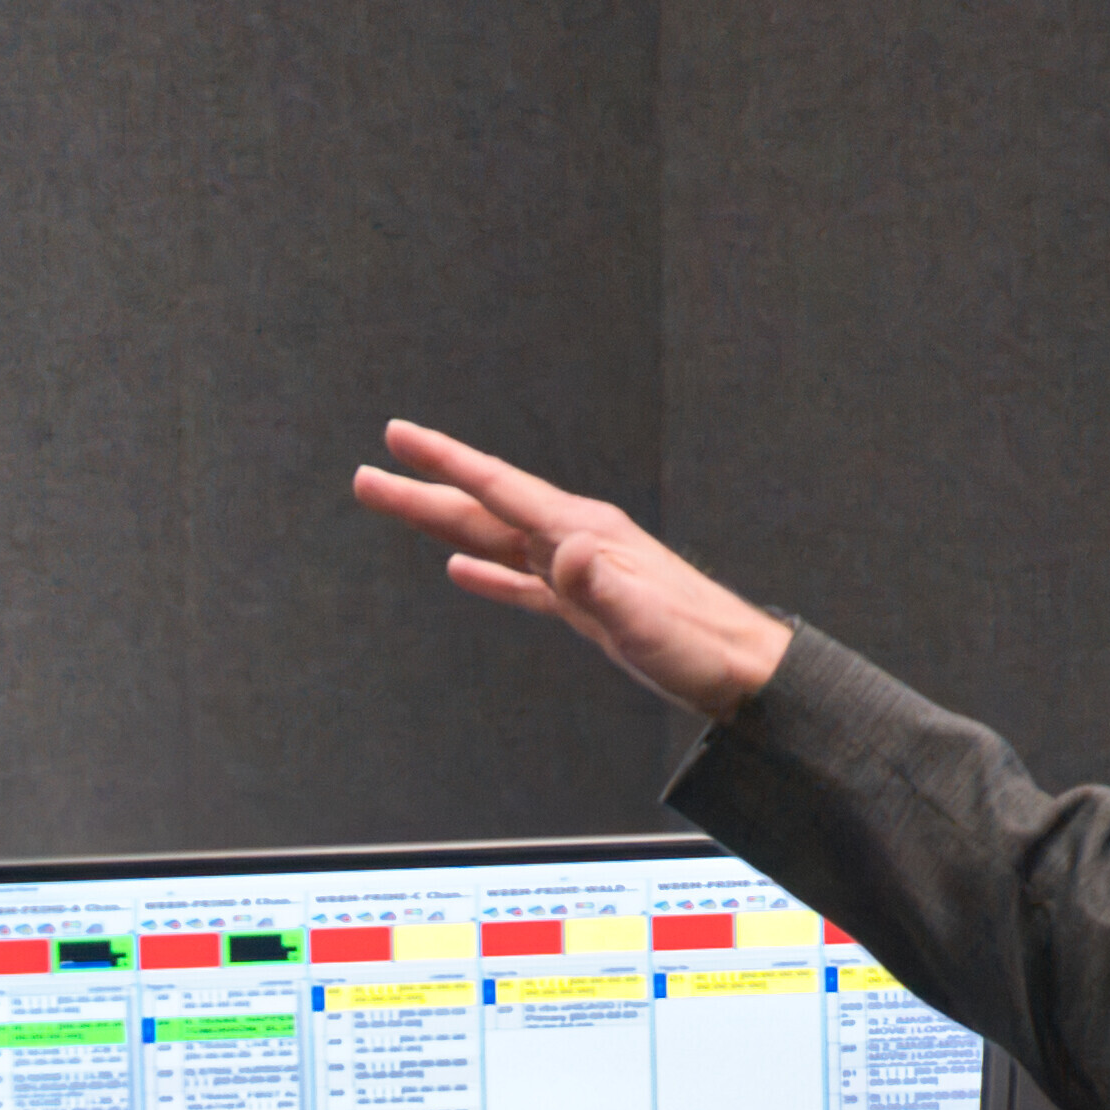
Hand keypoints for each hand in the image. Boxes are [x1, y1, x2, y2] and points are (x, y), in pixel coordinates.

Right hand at [355, 418, 792, 720]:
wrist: (743, 673)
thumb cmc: (700, 648)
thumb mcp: (646, 622)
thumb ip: (599, 586)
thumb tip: (562, 548)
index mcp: (583, 534)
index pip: (500, 490)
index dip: (446, 463)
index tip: (398, 436)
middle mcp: (576, 541)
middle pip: (485, 509)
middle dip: (424, 491)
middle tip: (366, 476)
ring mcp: (579, 571)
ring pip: (494, 539)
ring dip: (443, 524)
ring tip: (396, 507)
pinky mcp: (584, 604)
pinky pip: (521, 582)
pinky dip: (487, 573)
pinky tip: (459, 571)